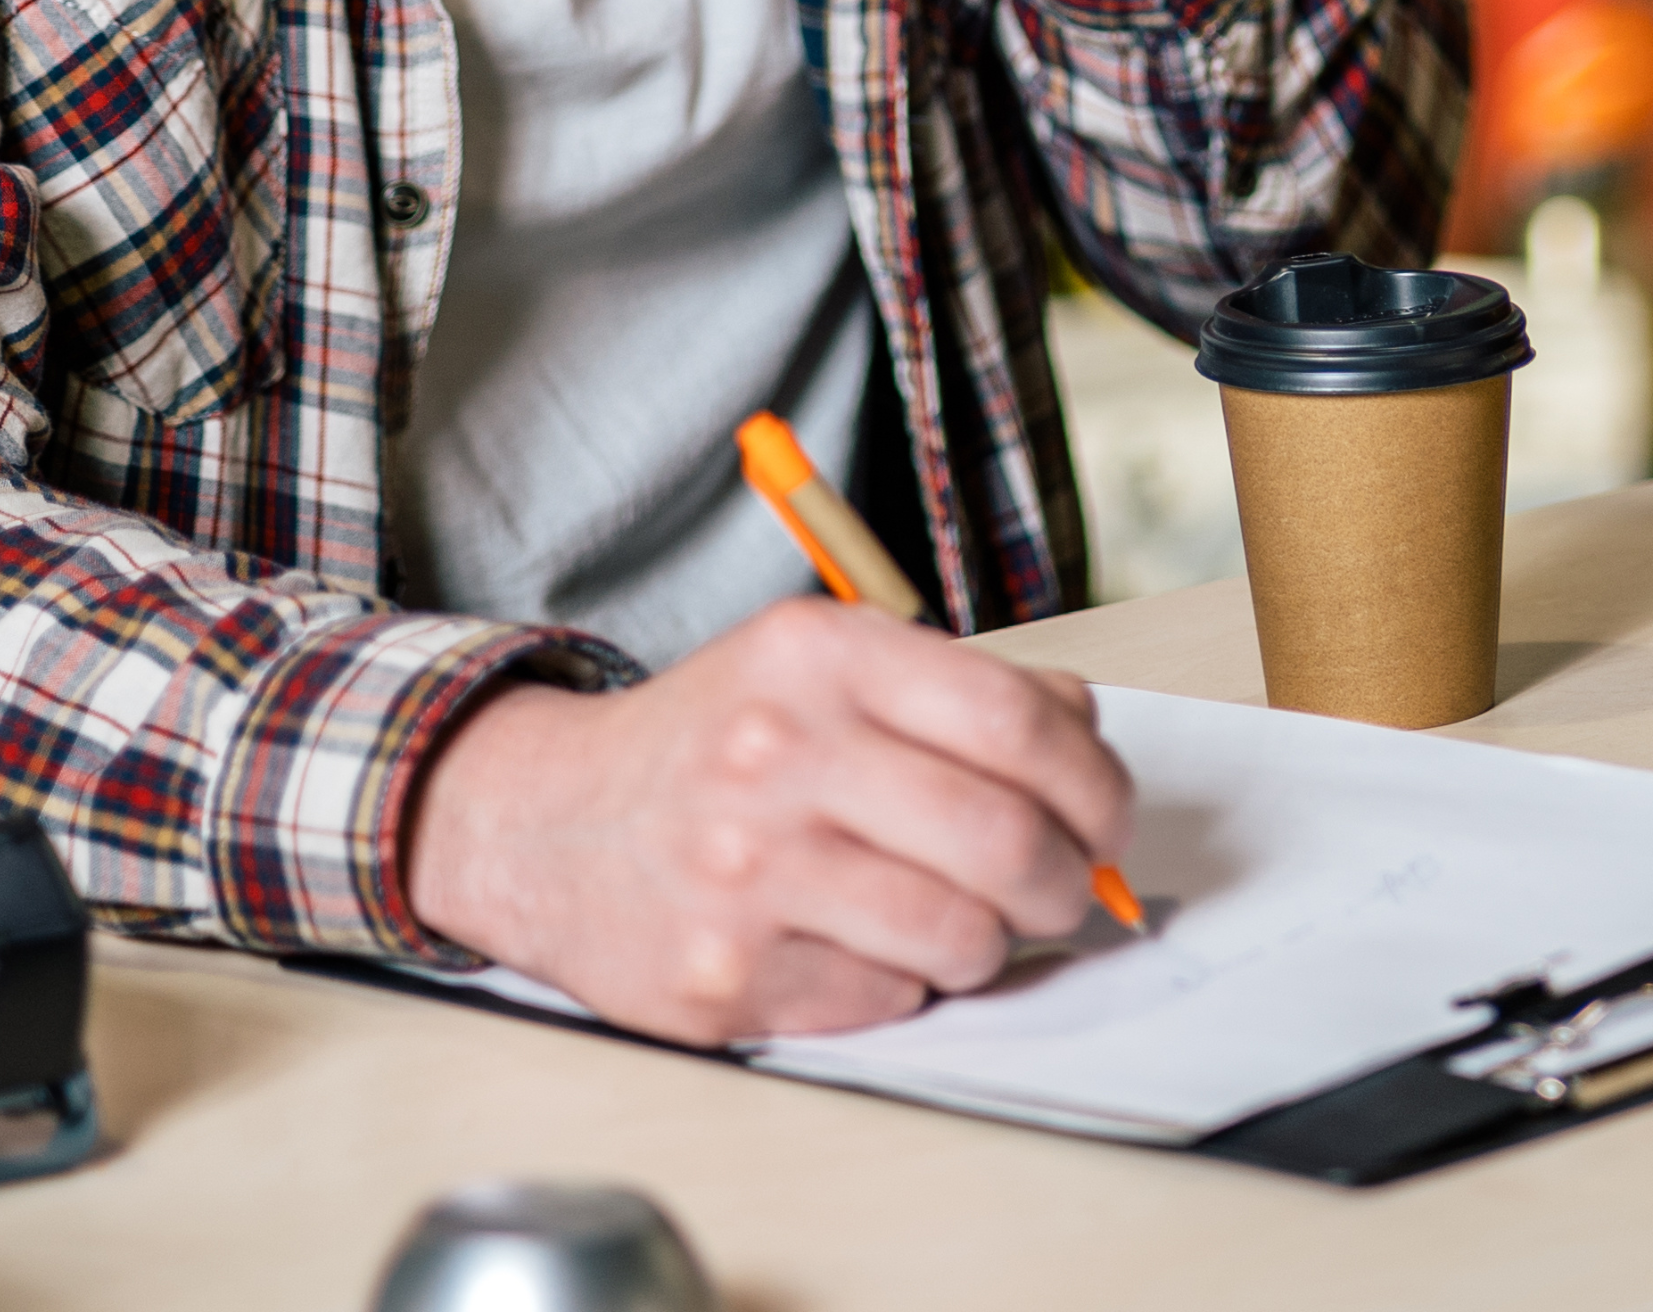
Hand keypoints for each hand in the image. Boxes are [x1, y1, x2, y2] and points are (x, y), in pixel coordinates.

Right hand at [402, 598, 1133, 1045]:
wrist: (544, 824)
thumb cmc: (711, 745)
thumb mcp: (816, 666)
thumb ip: (951, 688)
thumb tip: (1085, 740)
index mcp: (818, 655)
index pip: (1018, 721)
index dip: (1095, 782)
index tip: (1107, 817)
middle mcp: (781, 754)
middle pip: (1007, 838)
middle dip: (1066, 879)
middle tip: (1062, 887)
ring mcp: (750, 873)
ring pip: (963, 935)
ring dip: (986, 941)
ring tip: (955, 918)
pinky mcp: (729, 978)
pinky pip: (889, 998)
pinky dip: (900, 981)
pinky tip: (858, 942)